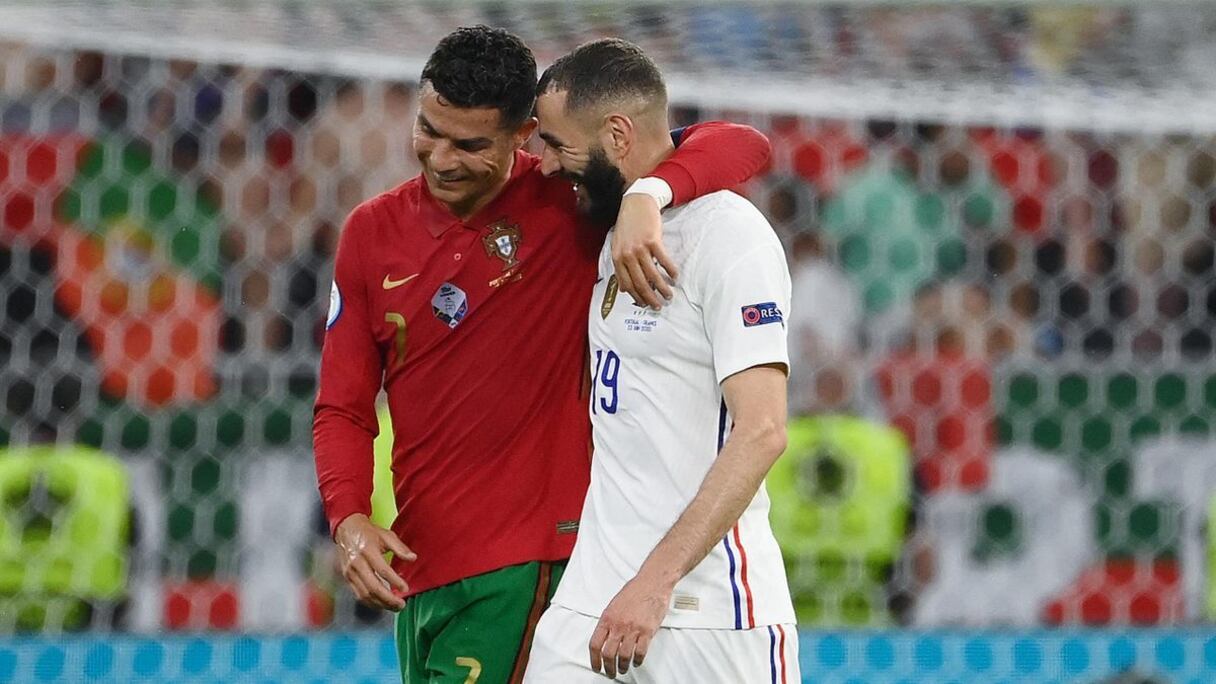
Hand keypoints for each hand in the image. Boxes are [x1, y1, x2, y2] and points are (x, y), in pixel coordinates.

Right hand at [334, 513, 414, 610]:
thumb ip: (400, 548)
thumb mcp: (386, 535)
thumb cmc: (369, 532)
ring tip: (394, 607)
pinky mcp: (347, 578)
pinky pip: (358, 594)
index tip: (405, 589)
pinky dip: (371, 602)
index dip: (395, 581)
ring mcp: (350, 572)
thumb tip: (413, 558)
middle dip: (388, 599)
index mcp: (368, 550)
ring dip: (380, 604)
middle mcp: (357, 563)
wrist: (347, 529)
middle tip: (401, 605)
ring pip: (365, 594)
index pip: (382, 570)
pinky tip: (382, 604)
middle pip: (373, 587)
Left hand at [588, 574, 671, 677]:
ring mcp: (633, 629)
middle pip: (608, 654)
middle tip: (611, 672)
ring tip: (624, 669)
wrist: (652, 582)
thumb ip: (609, 622)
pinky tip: (636, 661)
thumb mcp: (614, 605)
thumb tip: (604, 637)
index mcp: (607, 618)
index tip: (596, 667)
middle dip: (608, 668)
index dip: (594, 660)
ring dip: (623, 666)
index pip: (595, 645)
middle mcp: (618, 625)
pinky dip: (637, 660)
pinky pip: (640, 652)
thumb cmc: (634, 591)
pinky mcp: (647, 631)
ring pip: (624, 656)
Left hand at [612, 193, 678, 309]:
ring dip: (662, 288)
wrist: (636, 203)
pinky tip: (675, 276)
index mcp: (617, 258)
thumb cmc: (627, 225)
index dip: (637, 297)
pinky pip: (663, 260)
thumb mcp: (617, 246)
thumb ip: (620, 267)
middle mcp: (627, 255)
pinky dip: (670, 270)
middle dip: (651, 298)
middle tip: (659, 306)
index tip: (645, 305)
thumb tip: (622, 289)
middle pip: (640, 283)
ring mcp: (639, 248)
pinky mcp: (652, 240)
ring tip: (669, 294)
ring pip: (652, 275)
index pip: (627, 284)